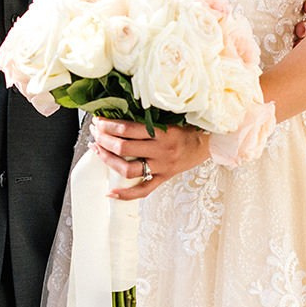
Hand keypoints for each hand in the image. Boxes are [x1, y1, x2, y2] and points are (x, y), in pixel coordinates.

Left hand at [91, 118, 208, 200]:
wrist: (209, 143)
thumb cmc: (189, 127)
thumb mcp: (170, 117)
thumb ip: (148, 118)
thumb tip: (121, 112)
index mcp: (162, 132)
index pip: (128, 129)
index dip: (109, 125)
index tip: (99, 120)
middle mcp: (161, 151)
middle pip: (123, 148)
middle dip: (104, 140)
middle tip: (95, 132)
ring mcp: (161, 167)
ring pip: (128, 169)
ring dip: (108, 160)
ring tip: (98, 151)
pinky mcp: (163, 179)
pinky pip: (143, 190)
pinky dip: (125, 194)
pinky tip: (111, 192)